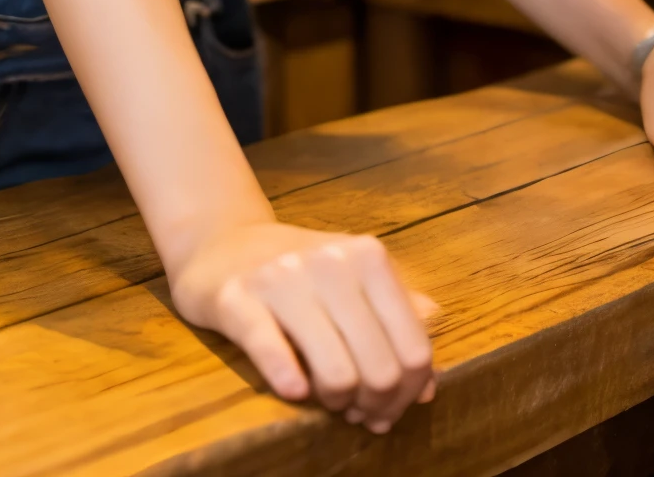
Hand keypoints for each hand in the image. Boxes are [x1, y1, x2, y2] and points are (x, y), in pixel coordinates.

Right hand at [169, 219, 436, 432]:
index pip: (414, 350)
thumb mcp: (356, 281)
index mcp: (367, 256)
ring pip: (338, 372)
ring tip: (325, 399)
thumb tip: (431, 383)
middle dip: (374, 405)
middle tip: (356, 410)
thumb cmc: (299, 272)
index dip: (408, 393)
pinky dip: (289, 380)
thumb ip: (400, 321)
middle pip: (381, 369)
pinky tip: (295, 390)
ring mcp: (281, 277)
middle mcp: (329, 262)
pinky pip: (271, 350)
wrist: (222, 243)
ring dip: (337, 403)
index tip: (387, 405)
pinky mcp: (236, 297)